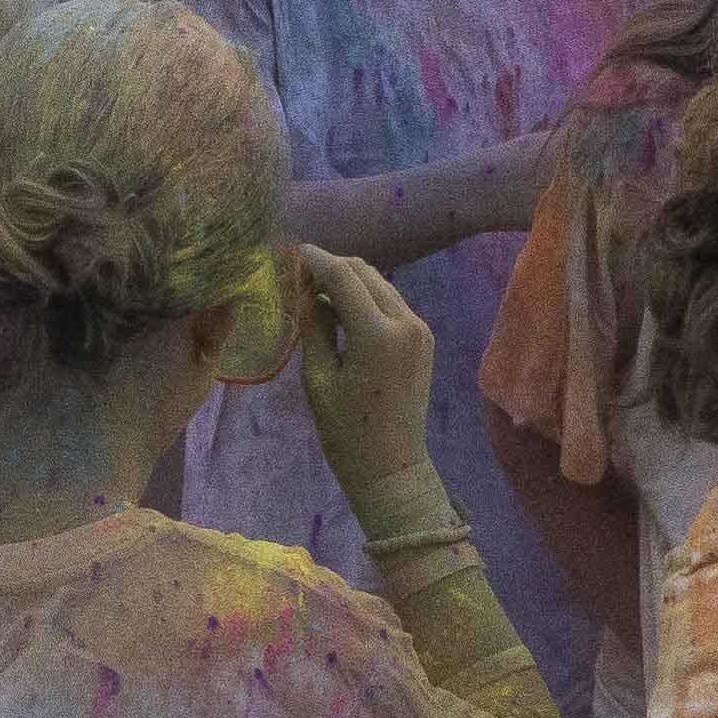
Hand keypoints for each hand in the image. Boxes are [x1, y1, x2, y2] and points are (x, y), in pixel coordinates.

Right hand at [286, 241, 441, 500]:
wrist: (391, 467)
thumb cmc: (346, 432)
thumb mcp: (318, 378)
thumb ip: (314, 325)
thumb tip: (306, 286)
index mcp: (378, 334)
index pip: (344, 277)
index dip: (317, 260)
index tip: (293, 250)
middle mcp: (406, 323)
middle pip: (365, 273)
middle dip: (333, 266)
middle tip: (301, 274)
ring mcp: (420, 329)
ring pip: (380, 284)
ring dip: (350, 280)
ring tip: (317, 292)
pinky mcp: (423, 339)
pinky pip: (391, 303)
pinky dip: (366, 298)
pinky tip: (343, 311)